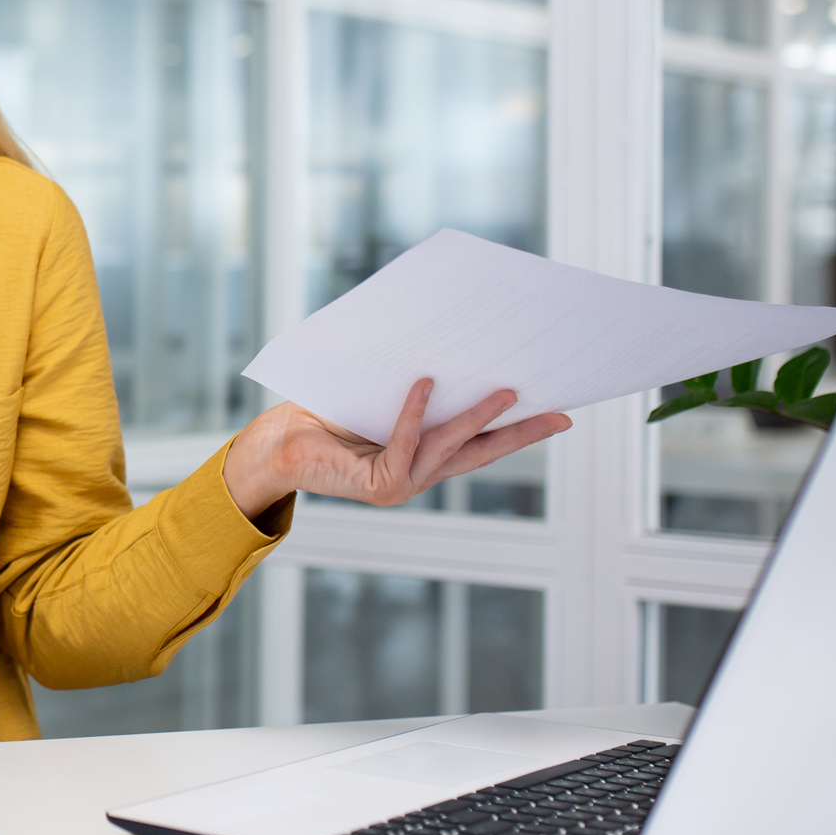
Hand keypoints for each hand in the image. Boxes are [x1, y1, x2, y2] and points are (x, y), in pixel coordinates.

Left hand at [220, 380, 571, 518]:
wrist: (276, 443)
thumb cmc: (324, 415)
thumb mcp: (380, 396)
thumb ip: (416, 388)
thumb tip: (452, 349)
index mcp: (423, 458)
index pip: (480, 445)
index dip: (519, 432)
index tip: (558, 416)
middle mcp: (417, 475)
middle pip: (479, 451)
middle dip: (521, 433)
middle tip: (559, 414)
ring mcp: (400, 484)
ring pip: (448, 446)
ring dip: (478, 417)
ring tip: (508, 391)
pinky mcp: (377, 485)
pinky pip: (404, 442)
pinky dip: (416, 412)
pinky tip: (427, 383)